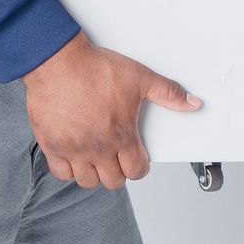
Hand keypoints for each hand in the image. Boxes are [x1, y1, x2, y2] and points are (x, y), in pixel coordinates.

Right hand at [22, 31, 200, 189]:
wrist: (59, 61)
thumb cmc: (95, 69)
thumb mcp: (140, 78)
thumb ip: (168, 93)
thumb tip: (191, 103)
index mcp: (122, 135)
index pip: (137, 171)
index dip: (140, 166)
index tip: (137, 157)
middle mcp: (98, 147)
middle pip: (113, 181)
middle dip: (119, 172)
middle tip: (117, 157)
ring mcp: (73, 149)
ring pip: (87, 181)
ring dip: (94, 173)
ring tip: (97, 158)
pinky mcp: (51, 145)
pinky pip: (61, 173)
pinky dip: (69, 169)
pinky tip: (74, 156)